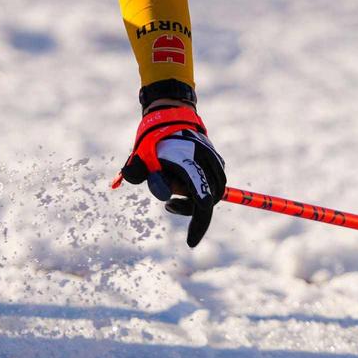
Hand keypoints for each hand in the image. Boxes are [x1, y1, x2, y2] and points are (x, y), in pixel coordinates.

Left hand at [116, 105, 225, 247]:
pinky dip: (198, 188)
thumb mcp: (141, 157)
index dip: (197, 225)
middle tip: (169, 205)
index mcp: (191, 165)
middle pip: (208, 202)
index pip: (202, 203)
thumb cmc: (152, 139)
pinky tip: (180, 178)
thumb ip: (145, 175)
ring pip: (212, 193)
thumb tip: (163, 197)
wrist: (170, 114)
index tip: (190, 243)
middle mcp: (208, 164)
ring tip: (171, 189)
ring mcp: (214, 162)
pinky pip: (212, 183)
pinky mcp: (216, 161)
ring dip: (193, 198)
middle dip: (190, 209)